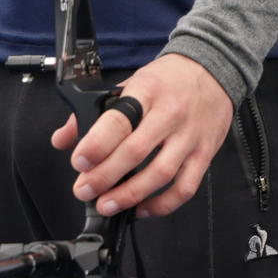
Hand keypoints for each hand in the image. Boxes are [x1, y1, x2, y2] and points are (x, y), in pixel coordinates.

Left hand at [50, 51, 235, 218]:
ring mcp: (190, 136)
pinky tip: (141, 208)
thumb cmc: (168, 80)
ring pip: (161, 174)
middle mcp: (170, 114)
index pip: (120, 120)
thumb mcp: (130, 83)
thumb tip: (63, 139)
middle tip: (84, 190)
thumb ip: (94, 111)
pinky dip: (162, 205)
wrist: (214, 69)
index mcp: (147, 91)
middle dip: (105, 176)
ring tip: (107, 205)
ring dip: (131, 195)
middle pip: (136, 151)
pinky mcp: (204, 154)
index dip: (97, 145)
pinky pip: (185, 187)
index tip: (79, 162)